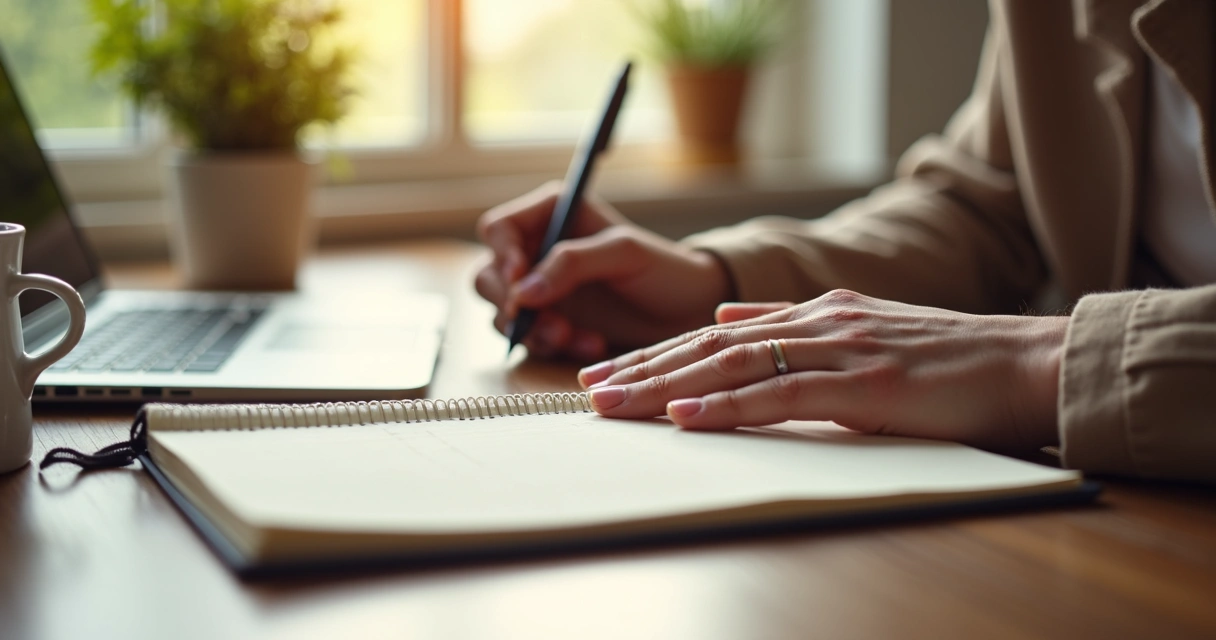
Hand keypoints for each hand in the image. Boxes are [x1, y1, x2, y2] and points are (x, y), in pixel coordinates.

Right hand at [475, 182, 734, 359]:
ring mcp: (541, 289)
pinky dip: (550, 346)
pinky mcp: (549, 322)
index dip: (502, 255)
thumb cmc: (664, 269)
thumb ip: (571, 263)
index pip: (499, 229)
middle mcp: (537, 249)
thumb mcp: (623, 253)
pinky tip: (589, 346)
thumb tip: (523, 292)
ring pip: (502, 312)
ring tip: (575, 339)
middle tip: (551, 323)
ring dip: (533, 331)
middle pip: (489, 275)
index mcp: (552, 214)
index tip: (521, 280)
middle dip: (514, 304)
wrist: (689, 310)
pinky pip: (527, 338)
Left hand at [579, 290, 1067, 453]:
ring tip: (615, 404)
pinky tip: (686, 415)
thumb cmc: (948, 360)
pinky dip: (729, 406)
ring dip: (666, 386)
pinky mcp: (866, 385)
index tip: (609, 373)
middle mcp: (818, 322)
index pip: (717, 333)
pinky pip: (783, 394)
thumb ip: (791, 326)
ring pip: (734, 365)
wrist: (1026, 361)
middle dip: (643, 369)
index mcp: (815, 312)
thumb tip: (727, 320)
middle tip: (588, 391)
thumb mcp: (860, 332)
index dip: (656, 353)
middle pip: (709, 345)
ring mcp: (840, 349)